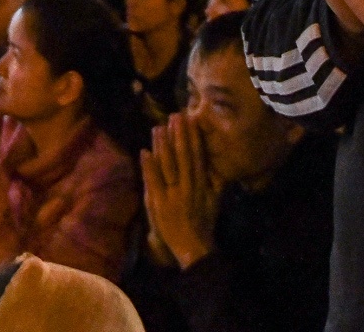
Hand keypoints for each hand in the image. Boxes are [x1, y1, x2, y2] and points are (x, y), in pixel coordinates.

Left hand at [140, 112, 219, 268]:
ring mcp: (173, 195)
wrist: (193, 248)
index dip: (194, 137)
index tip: (190, 120)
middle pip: (183, 157)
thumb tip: (219, 163)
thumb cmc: (204, 223)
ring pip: (168, 166)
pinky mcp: (159, 204)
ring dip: (163, 145)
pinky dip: (149, 167)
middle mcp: (188, 187)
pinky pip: (154, 182)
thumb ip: (217, 181)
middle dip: (179, 135)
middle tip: (175, 116)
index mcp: (201, 184)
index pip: (197, 156)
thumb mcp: (215, 200)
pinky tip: (145, 151)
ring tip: (158, 127)